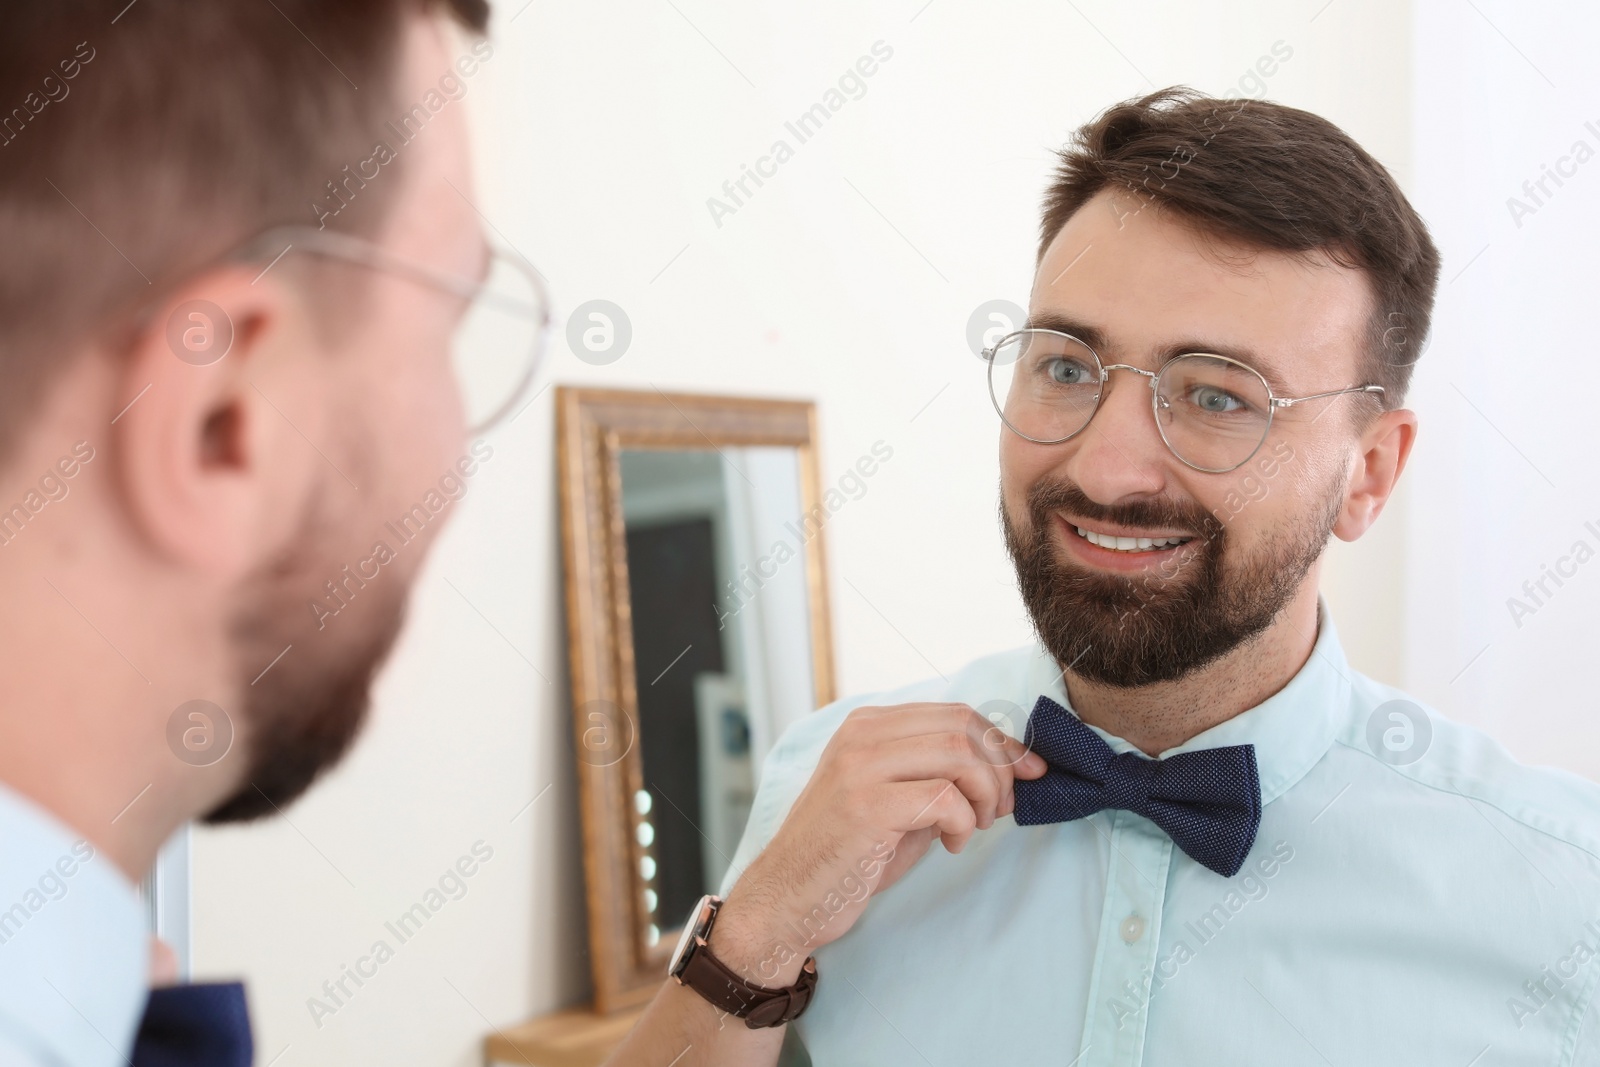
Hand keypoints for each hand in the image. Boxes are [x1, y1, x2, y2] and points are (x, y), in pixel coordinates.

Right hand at [708, 702, 1046, 987]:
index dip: (1003, 742)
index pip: (955, 712)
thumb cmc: (845, 854)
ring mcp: (860, 767)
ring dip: (987, 795)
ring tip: (977, 826)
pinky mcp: (866, 806)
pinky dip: (964, 824)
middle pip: (963, 727)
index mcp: (867, 725)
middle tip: (1003, 809)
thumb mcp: (894, 800)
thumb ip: (938, 775)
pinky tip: (950, 845)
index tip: (1030, 772)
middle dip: (1001, 768)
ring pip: (959, 754)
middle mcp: (861, 735)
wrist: (785, 899)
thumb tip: (1010, 765)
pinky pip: (945, 798)